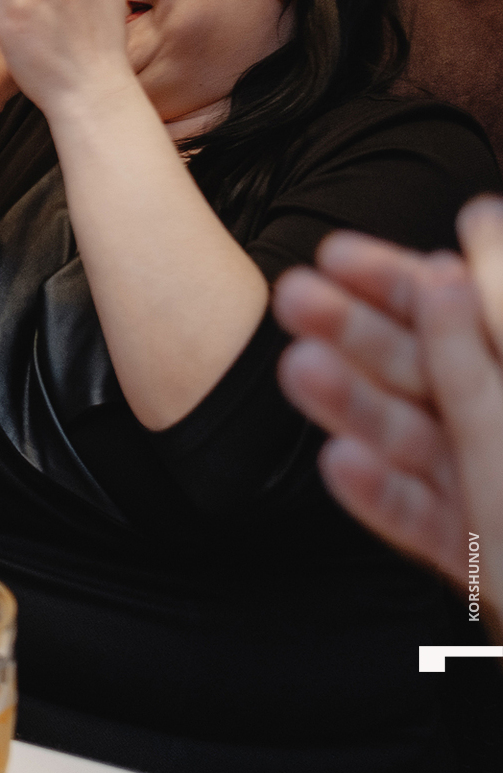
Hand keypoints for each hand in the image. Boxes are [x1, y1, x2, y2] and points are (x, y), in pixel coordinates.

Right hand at [275, 208, 502, 636]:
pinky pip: (427, 519)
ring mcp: (497, 493)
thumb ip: (483, 324)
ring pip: (417, 439)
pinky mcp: (482, 554)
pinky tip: (339, 466)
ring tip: (294, 370)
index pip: (462, 307)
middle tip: (289, 297)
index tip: (332, 251)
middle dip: (356, 331)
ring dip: (352, 403)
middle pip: (429, 369)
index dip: (398, 277)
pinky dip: (383, 496)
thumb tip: (476, 218)